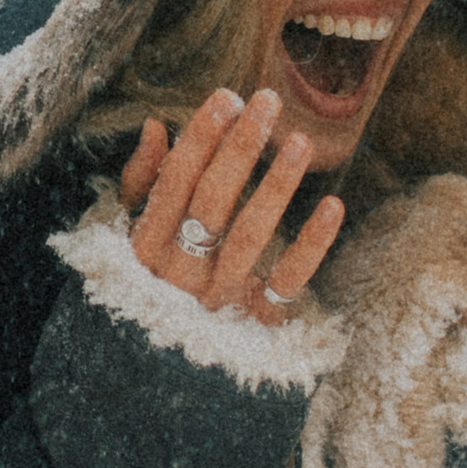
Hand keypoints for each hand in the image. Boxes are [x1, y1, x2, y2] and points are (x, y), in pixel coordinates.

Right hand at [121, 88, 344, 323]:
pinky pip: (287, 283)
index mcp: (144, 248)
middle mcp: (178, 275)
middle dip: (239, 149)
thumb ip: (143, 182)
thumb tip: (156, 126)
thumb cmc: (150, 278)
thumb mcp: (132, 231)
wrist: (158, 368)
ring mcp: (218, 301)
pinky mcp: (256, 321)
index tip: (225, 99)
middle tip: (266, 102)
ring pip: (249, 238)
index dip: (199, 140)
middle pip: (211, 204)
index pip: (173, 184)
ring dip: (276, 187)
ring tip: (300, 141)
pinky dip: (312, 246)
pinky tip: (333, 205)